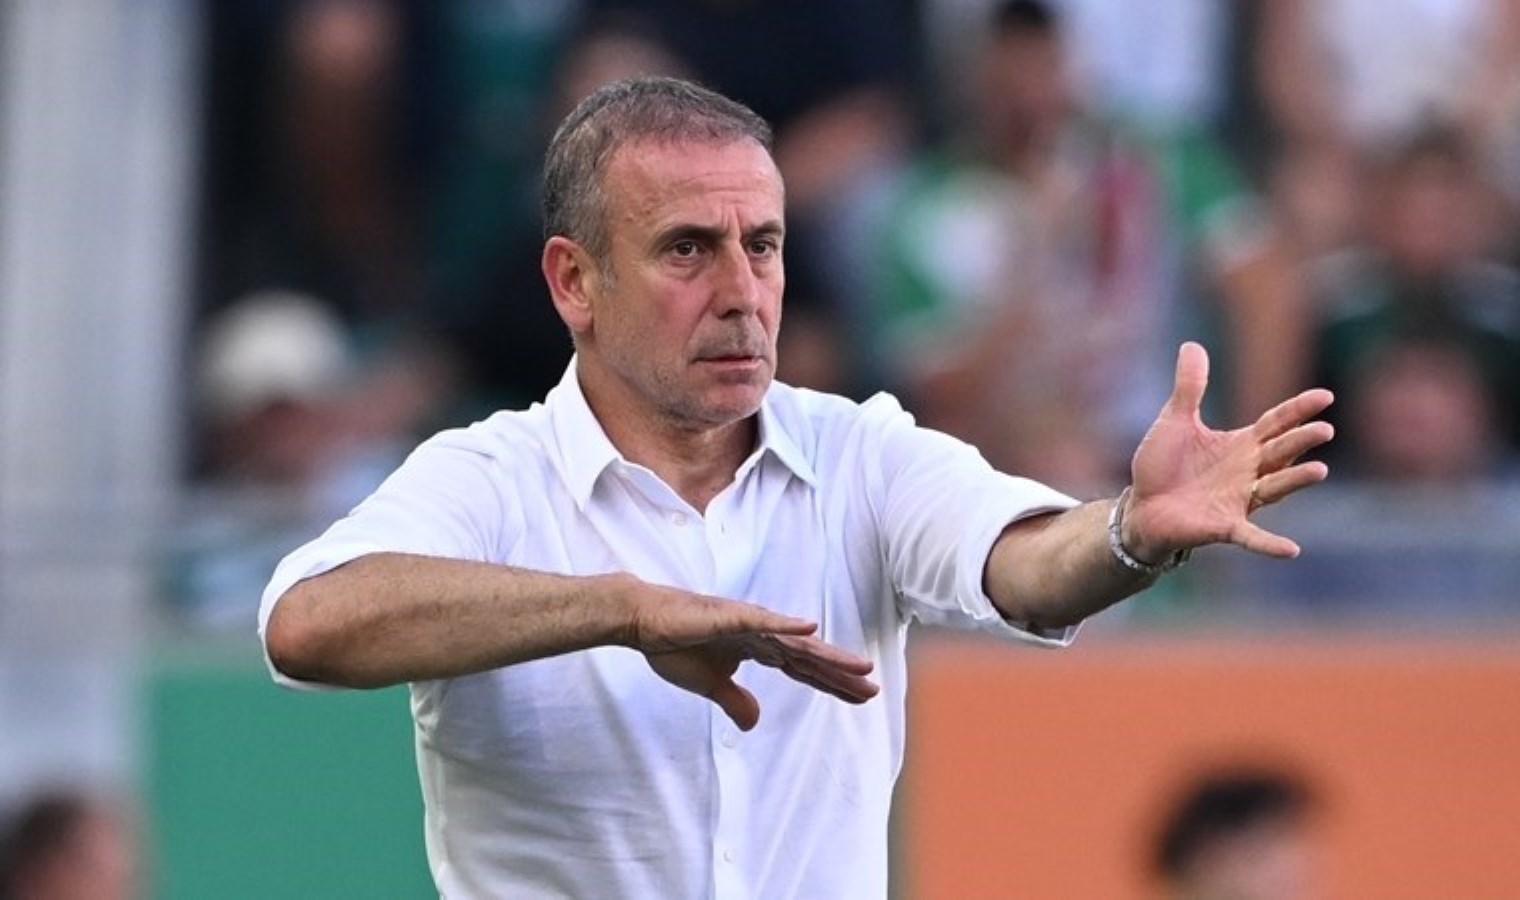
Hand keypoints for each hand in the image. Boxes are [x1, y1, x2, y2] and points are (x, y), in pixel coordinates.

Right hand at [623, 579, 879, 730]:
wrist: (642, 620)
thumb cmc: (674, 644)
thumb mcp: (709, 685)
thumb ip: (735, 701)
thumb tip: (754, 723)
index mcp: (758, 648)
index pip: (802, 669)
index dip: (831, 683)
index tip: (862, 696)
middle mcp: (760, 633)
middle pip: (808, 657)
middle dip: (840, 673)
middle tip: (874, 688)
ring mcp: (746, 622)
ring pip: (794, 641)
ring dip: (827, 654)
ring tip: (859, 665)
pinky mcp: (727, 615)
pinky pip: (760, 621)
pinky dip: (785, 625)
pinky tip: (810, 629)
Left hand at [1124, 342, 1333, 560]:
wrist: (1140, 507)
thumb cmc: (1162, 465)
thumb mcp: (1175, 421)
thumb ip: (1189, 387)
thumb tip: (1191, 344)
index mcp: (1241, 444)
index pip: (1276, 422)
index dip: (1299, 410)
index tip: (1326, 397)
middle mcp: (1248, 471)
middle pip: (1281, 452)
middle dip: (1301, 441)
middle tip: (1325, 429)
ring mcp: (1239, 500)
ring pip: (1274, 487)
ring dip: (1295, 480)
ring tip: (1320, 471)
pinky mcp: (1224, 526)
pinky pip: (1251, 536)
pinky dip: (1269, 544)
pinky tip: (1292, 550)